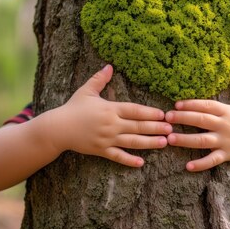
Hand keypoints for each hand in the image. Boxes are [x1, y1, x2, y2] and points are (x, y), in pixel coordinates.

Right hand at [41, 65, 171, 166]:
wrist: (57, 128)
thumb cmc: (73, 108)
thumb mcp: (86, 91)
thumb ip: (100, 79)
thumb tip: (109, 65)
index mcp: (110, 109)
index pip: (134, 110)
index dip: (150, 113)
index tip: (163, 114)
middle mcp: (111, 124)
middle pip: (138, 126)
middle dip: (156, 128)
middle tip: (171, 129)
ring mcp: (106, 139)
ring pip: (132, 142)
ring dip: (149, 143)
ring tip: (163, 143)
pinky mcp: (101, 150)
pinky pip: (117, 157)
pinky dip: (129, 160)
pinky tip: (141, 163)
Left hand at [165, 67, 229, 170]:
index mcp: (227, 111)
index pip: (207, 105)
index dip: (191, 104)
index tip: (176, 104)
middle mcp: (225, 125)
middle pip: (201, 120)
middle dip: (183, 118)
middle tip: (167, 118)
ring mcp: (226, 141)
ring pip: (203, 140)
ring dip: (185, 140)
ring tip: (170, 139)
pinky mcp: (228, 154)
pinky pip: (213, 160)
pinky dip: (201, 164)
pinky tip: (188, 166)